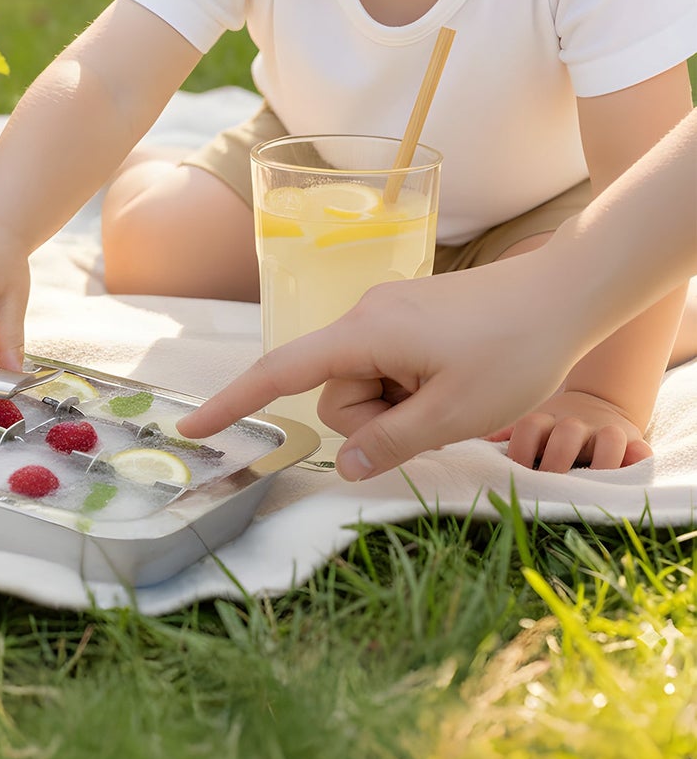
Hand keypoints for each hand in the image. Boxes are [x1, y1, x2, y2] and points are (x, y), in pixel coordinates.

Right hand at [173, 262, 583, 480]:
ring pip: (364, 384)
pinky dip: (410, 389)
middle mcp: (362, 316)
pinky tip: (455, 382)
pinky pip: (386, 367)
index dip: (233, 402)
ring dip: (400, 405)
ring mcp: (384, 314)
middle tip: (439, 415)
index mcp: (362, 334)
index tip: (193, 429)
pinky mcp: (406, 317)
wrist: (565, 294)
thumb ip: (390, 442)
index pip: (279, 373)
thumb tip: (344, 464)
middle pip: (335, 392)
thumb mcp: (453, 413)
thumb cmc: (513, 350)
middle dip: (374, 419)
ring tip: (456, 394)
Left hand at [488, 389, 652, 472]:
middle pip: (567, 433)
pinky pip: (642, 451)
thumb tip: (464, 446)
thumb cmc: (552, 427)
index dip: (520, 449)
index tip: (514, 472)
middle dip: (557, 460)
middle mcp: (576, 424)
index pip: (529, 426)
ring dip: (602, 462)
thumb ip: (505, 437)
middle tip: (550, 484)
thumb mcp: (530, 426)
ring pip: (610, 439)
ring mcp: (607, 431)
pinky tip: (631, 474)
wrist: (597, 404)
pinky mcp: (634, 442)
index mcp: (546, 420)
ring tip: (593, 486)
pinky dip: (639, 462)